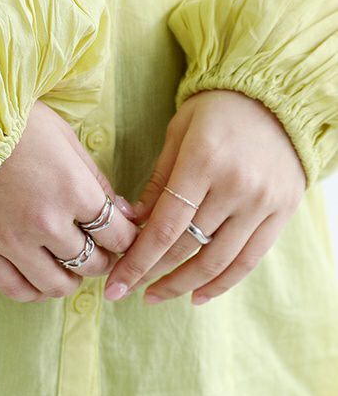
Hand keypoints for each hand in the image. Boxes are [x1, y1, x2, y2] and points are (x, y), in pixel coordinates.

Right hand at [0, 99, 139, 301]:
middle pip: (92, 262)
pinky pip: (16, 289)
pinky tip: (39, 279)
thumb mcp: (64, 138)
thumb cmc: (15, 122)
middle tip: (97, 250)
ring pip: (56, 284)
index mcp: (72, 189)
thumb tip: (125, 214)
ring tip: (68, 266)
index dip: (126, 238)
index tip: (120, 234)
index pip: (118, 235)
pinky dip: (35, 291)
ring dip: (71, 279)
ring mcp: (10, 240)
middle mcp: (45, 221)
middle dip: (102, 258)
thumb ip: (96, 180)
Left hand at [104, 89, 307, 305]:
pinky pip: (249, 260)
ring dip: (183, 285)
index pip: (166, 226)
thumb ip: (158, 180)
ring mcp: (262, 203)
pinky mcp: (281, 213)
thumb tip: (131, 222)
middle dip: (151, 274)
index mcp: (203, 161)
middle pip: (188, 246)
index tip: (114, 284)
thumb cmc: (215, 112)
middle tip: (124, 290)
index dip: (138, 260)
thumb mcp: (178, 134)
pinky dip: (222, 283)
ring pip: (218, 261)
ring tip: (155, 295)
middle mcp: (236, 186)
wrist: (275, 100)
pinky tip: (197, 295)